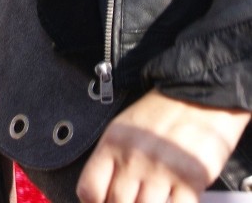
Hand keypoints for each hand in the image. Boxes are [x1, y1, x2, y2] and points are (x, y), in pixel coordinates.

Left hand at [77, 90, 250, 202]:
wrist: (197, 94)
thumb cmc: (161, 114)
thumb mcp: (124, 129)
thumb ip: (111, 161)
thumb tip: (101, 195)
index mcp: (113, 144)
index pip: (90, 190)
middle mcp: (134, 158)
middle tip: (135, 199)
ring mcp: (161, 170)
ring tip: (153, 199)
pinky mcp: (190, 180)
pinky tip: (171, 201)